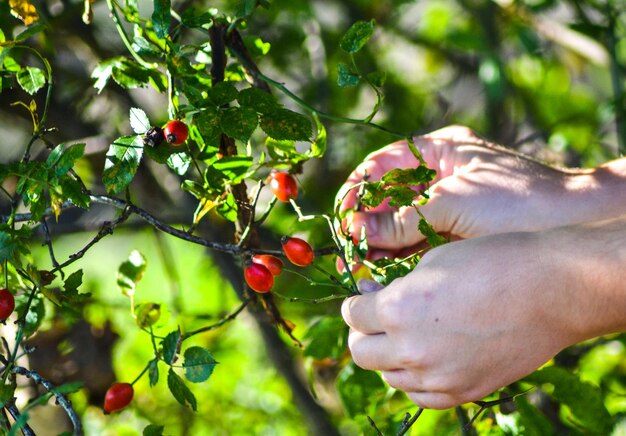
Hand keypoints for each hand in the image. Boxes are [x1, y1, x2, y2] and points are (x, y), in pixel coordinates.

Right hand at [337, 125, 597, 251]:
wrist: (574, 224)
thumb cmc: (517, 201)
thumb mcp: (452, 204)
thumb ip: (402, 219)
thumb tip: (357, 230)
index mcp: (439, 152)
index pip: (383, 163)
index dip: (359, 188)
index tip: (344, 214)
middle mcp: (440, 176)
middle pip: (389, 196)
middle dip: (367, 221)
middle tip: (348, 248)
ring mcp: (449, 205)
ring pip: (402, 222)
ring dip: (381, 243)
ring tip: (360, 266)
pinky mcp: (457, 233)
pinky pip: (419, 242)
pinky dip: (402, 257)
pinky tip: (384, 272)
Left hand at [342, 230, 587, 408]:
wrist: (551, 289)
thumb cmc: (493, 261)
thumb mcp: (433, 262)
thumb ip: (396, 288)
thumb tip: (374, 299)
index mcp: (398, 309)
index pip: (353, 315)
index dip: (356, 303)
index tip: (364, 297)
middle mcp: (412, 349)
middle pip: (361, 352)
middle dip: (362, 332)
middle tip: (376, 319)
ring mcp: (438, 376)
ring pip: (389, 376)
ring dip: (388, 356)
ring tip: (404, 336)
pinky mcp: (464, 391)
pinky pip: (421, 395)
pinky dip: (415, 378)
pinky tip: (426, 359)